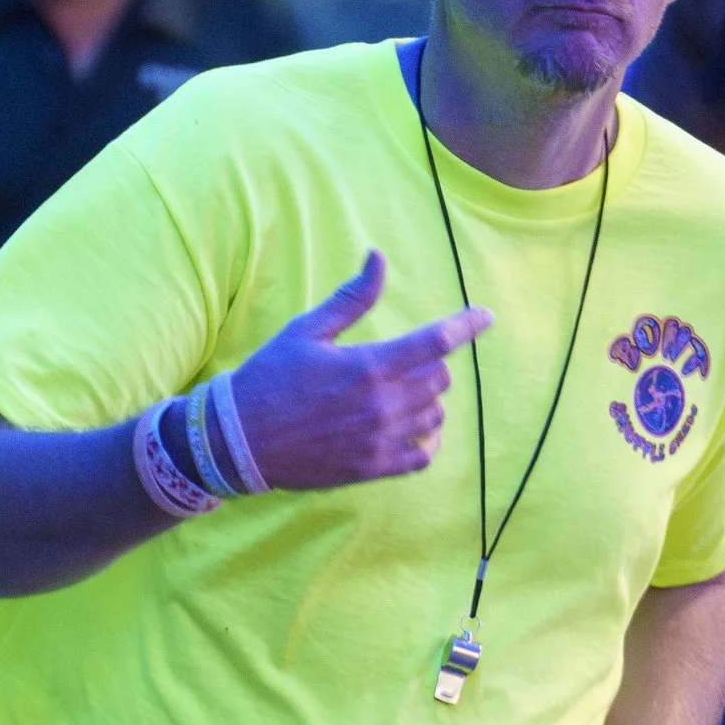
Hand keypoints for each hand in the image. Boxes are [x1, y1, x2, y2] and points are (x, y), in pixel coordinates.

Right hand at [227, 252, 488, 491]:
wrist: (239, 441)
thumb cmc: (271, 378)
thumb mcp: (307, 330)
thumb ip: (352, 298)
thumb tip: (378, 256)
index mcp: (368, 365)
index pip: (436, 342)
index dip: (467, 325)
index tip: (485, 316)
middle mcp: (382, 404)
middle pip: (439, 379)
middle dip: (430, 365)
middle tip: (402, 362)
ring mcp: (380, 440)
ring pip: (435, 415)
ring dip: (426, 400)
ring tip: (397, 394)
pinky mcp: (373, 468)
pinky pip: (423, 455)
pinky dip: (426, 440)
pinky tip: (410, 429)